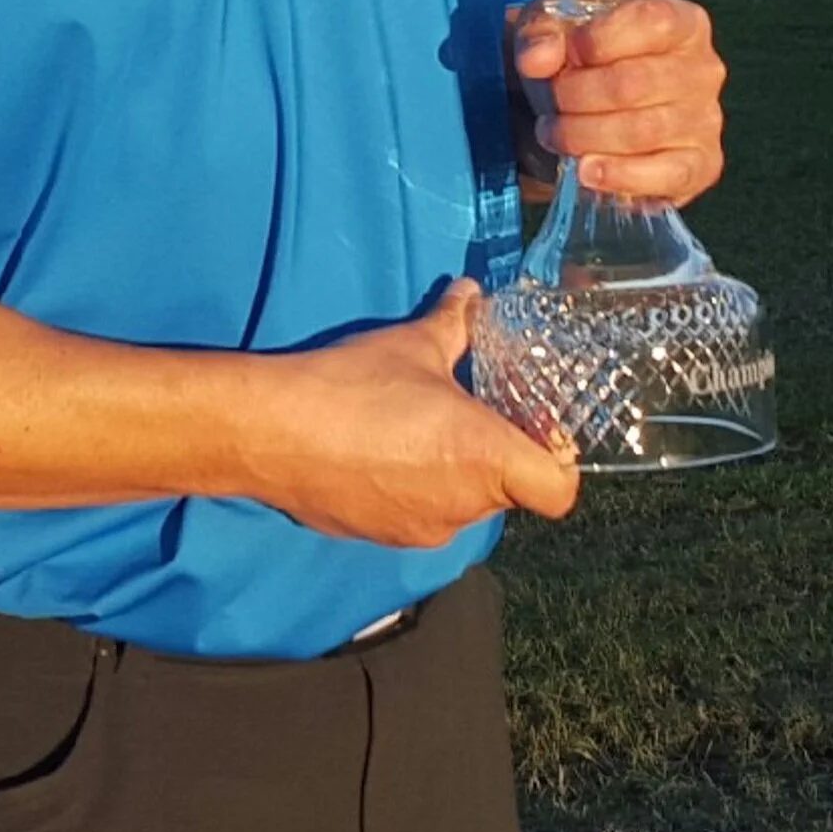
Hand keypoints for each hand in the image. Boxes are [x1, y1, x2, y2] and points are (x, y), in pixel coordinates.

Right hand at [252, 281, 579, 547]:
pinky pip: (420, 515)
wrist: (273, 432)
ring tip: (415, 430)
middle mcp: (464, 506)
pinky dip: (413, 489)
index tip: (533, 428)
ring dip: (451, 472)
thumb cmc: (354, 385)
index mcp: (486, 458)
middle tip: (466, 412)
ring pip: (462, 504)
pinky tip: (378, 452)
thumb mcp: (413, 343)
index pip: (559, 491)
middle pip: (508, 491)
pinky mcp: (384, 538)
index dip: (556, 461)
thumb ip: (454, 322)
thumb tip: (471, 292)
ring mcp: (423, 529)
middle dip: (494, 454)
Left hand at [510, 0, 725, 206]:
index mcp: (681, 22)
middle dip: (577, 95)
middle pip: (635, 83)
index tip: (568, 53)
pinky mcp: (702, 165)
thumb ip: (540, 33)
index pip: (652, 22)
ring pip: (642, 131)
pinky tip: (586, 171)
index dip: (600, 39)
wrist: (588, 111)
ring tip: (553, 134)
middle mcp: (703, 68)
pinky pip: (669, 175)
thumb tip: (537, 59)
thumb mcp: (552, 29)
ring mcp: (706, 119)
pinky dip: (621, 175)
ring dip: (583, 136)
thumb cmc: (578, 59)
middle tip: (550, 103)